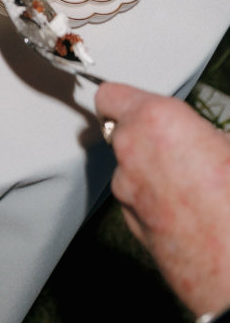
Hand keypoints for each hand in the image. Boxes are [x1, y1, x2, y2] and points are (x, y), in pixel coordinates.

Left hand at [95, 82, 229, 318]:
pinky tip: (191, 212)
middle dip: (146, 137)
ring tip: (196, 185)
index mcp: (155, 122)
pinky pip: (139, 202)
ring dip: (152, 172)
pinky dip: (156, 202)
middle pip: (121, 132)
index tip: (139, 102)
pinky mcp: (134, 227)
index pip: (112, 95)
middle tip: (185, 146)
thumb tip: (209, 139)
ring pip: (130, 171)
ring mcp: (129, 194)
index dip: (126, 99)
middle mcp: (131, 155)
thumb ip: (208, 134)